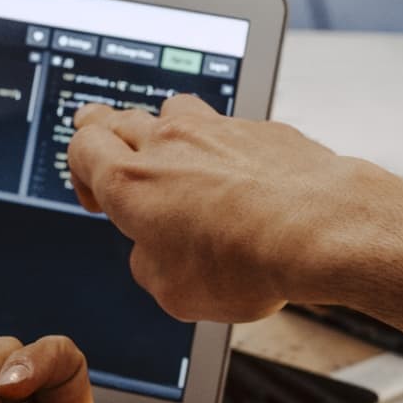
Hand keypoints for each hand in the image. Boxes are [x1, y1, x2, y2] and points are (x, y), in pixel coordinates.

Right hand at [66, 93, 402, 321]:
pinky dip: (226, 148)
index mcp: (132, 183)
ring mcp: (216, 130)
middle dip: (109, 135)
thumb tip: (155, 250)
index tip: (98, 195)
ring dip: (167, 130)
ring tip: (179, 157)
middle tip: (114, 153)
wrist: (321, 230)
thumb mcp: (173, 292)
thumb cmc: (246, 263)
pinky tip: (243, 177)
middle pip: (118, 118)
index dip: (81, 168)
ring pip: (173, 109)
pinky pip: (230, 127)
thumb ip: (149, 263)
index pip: (82, 146)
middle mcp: (169, 145)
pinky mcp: (260, 129)